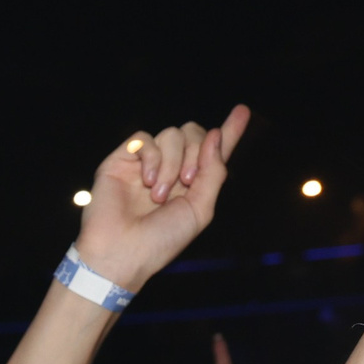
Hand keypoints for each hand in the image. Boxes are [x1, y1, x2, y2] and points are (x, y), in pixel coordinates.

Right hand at [71, 105, 250, 291]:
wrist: (122, 252)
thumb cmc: (161, 241)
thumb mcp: (200, 210)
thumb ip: (214, 172)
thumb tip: (215, 135)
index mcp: (192, 182)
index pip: (214, 150)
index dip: (230, 130)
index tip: (243, 110)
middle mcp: (170, 168)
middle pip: (194, 133)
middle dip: (197, 153)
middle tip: (187, 182)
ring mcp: (145, 163)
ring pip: (171, 134)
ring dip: (171, 163)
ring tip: (158, 194)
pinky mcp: (121, 160)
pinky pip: (144, 138)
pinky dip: (151, 157)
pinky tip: (146, 180)